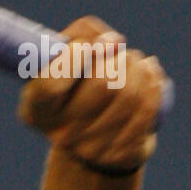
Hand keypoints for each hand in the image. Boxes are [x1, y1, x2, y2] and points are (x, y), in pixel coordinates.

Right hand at [17, 16, 167, 173]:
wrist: (97, 130)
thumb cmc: (79, 81)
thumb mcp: (68, 54)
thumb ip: (82, 33)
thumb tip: (111, 42)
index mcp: (37, 107)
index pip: (52, 83)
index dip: (75, 57)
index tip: (91, 44)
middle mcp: (58, 132)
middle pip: (102, 84)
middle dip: (119, 58)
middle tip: (121, 52)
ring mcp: (89, 149)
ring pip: (130, 95)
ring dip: (139, 68)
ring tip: (138, 62)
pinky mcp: (119, 155)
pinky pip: (146, 110)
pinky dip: (153, 85)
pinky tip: (151, 75)